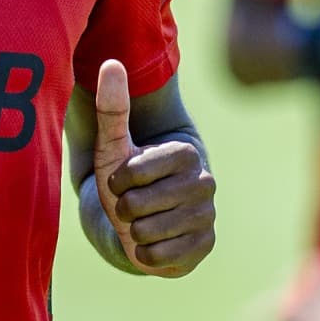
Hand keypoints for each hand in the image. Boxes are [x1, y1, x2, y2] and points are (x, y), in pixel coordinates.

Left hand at [91, 59, 214, 276]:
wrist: (136, 221)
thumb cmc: (123, 178)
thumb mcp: (112, 143)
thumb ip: (112, 106)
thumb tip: (111, 63)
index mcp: (186, 152)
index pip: (135, 173)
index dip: (118, 179)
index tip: (121, 178)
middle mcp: (205, 181)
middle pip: (138, 204)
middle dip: (123, 207)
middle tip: (130, 203)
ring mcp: (208, 215)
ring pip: (148, 231)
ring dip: (133, 230)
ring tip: (140, 220)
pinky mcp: (205, 246)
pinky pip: (161, 257)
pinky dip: (146, 253)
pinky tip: (152, 241)